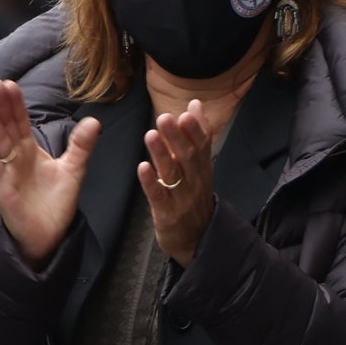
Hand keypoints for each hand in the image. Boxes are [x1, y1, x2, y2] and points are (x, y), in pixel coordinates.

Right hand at [0, 78, 91, 266]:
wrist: (49, 236)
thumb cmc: (56, 205)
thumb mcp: (73, 171)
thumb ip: (81, 146)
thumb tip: (94, 121)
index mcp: (29, 151)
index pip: (20, 122)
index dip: (15, 104)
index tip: (9, 84)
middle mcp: (15, 158)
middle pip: (6, 127)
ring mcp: (6, 173)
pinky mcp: (2, 189)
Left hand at [138, 99, 219, 264]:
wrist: (197, 240)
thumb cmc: (193, 198)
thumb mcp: (200, 167)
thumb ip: (196, 136)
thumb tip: (195, 104)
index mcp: (203, 169)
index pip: (202, 145)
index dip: (195, 128)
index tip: (187, 111)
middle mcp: (195, 181)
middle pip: (188, 157)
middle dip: (176, 137)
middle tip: (165, 118)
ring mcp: (181, 198)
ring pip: (173, 174)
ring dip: (161, 154)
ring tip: (150, 135)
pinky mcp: (167, 214)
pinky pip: (158, 196)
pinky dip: (151, 182)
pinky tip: (142, 167)